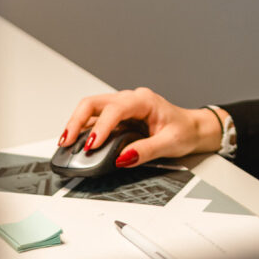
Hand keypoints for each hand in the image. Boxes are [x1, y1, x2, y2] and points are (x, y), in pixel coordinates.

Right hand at [58, 87, 224, 167]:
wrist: (192, 127)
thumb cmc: (184, 130)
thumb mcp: (169, 143)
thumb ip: (145, 151)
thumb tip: (122, 158)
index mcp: (143, 101)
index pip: (115, 109)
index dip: (101, 127)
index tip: (91, 145)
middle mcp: (129, 99)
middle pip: (94, 103)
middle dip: (77, 121)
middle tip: (67, 142)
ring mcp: (122, 107)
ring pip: (91, 109)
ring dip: (76, 124)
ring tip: (66, 143)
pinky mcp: (118, 116)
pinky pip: (95, 119)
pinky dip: (84, 129)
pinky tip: (77, 142)